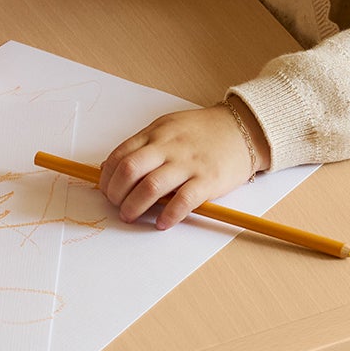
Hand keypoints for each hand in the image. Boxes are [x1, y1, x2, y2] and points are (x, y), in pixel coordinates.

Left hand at [99, 104, 267, 230]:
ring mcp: (188, 163)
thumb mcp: (167, 127)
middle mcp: (169, 147)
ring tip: (130, 216)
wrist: (242, 128)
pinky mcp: (207, 179)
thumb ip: (142, 145)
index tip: (106, 190)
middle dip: (116, 193)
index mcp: (156, 133)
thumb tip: (110, 168)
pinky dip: (169, 215)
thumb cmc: (202, 131)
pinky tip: (162, 222)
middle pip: (130, 170)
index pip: (120, 155)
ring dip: (134, 206)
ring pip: (151, 186)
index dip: (107, 177)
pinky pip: (183, 200)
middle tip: (116, 206)